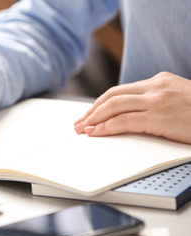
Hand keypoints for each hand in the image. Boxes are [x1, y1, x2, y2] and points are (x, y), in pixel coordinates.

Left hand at [74, 72, 190, 143]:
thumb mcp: (177, 99)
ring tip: (82, 129)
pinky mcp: (159, 116)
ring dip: (93, 118)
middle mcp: (155, 87)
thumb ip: (155, 101)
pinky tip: (95, 133)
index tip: (89, 114)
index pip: (120, 91)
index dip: (101, 103)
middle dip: (92, 110)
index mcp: (159, 81)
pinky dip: (105, 127)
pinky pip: (123, 121)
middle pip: (112, 96)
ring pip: (113, 106)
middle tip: (79, 122)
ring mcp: (157, 100)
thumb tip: (131, 114)